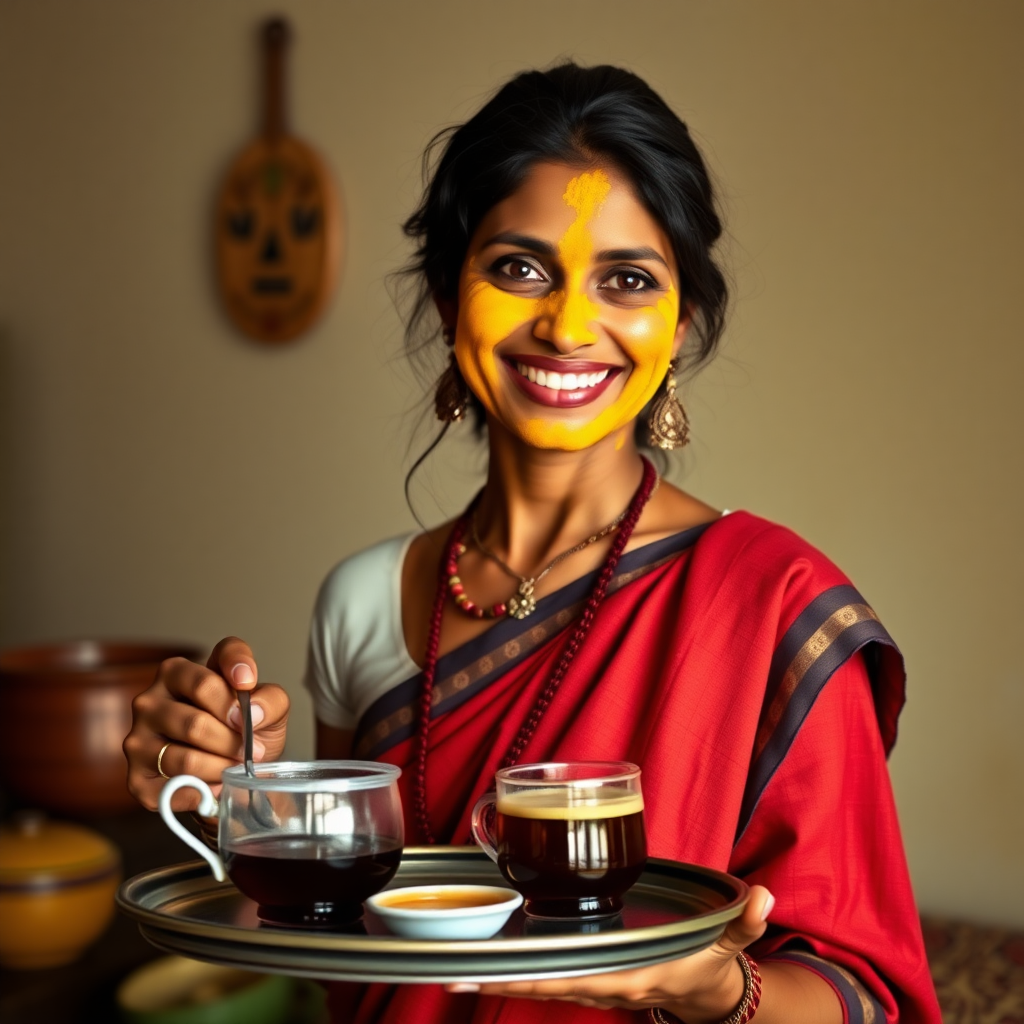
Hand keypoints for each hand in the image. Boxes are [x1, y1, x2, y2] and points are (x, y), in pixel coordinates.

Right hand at [124, 636, 289, 811]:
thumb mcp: (268, 703)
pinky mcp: (137, 778)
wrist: (236, 762)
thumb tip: (253, 713)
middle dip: (233, 742)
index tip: (252, 713)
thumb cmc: (245, 724)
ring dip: (221, 768)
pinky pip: (174, 791)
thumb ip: (269, 698)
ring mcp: (137, 740)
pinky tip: (218, 786)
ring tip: (236, 768)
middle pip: (195, 725)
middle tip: (252, 751)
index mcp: (176, 672)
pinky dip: (204, 793)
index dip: (233, 699)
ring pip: (185, 760)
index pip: (203, 682)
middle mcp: (148, 702)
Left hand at [446, 886, 773, 1020]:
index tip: (505, 975)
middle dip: (502, 981)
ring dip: (501, 976)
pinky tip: (489, 957)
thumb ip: (745, 923)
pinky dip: (517, 969)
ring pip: (540, 981)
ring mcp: (592, 984)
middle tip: (454, 970)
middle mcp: (605, 985)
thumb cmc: (709, 964)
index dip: (541, 980)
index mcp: (633, 977)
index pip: (580, 981)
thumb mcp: (729, 944)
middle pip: (545, 985)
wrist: (705, 996)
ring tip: (457, 964)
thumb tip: (762, 898)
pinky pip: (546, 974)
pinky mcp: (587, 976)